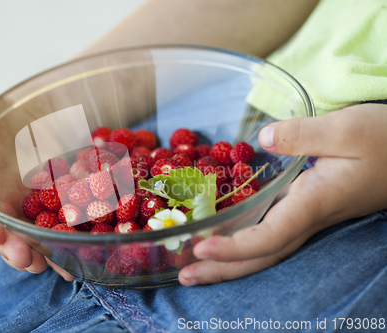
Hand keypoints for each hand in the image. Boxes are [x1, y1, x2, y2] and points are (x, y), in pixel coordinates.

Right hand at [0, 85, 74, 279]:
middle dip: (13, 248)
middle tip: (28, 260)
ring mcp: (16, 210)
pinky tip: (76, 256)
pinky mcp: (40, 210)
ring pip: (25, 238)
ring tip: (55, 266)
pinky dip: (61, 243)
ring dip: (39, 254)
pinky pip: (50, 229)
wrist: (22, 119)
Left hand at [178, 103, 386, 285]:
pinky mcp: (303, 207)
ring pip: (263, 248)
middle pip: (260, 254)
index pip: (270, 236)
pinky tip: (220, 238)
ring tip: (192, 269)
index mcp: (314, 202)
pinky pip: (268, 233)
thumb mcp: (345, 129)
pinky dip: (241, 242)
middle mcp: (306, 217)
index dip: (235, 247)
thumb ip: (303, 134)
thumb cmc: (383, 139)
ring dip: (229, 262)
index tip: (202, 247)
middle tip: (183, 278)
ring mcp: (304, 215)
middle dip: (223, 270)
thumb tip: (263, 140)